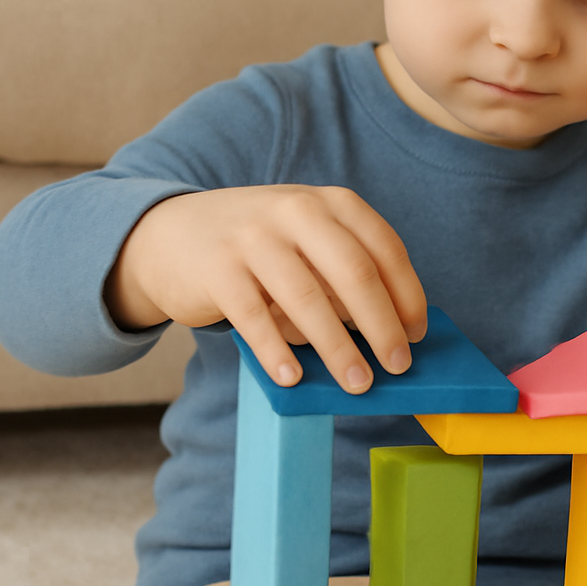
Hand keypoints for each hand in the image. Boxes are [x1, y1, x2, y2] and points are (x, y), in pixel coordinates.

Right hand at [104, 186, 426, 395]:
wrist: (168, 234)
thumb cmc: (255, 246)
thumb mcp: (305, 240)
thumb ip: (344, 272)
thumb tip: (391, 331)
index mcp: (329, 203)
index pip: (385, 249)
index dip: (408, 295)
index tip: (418, 334)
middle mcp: (295, 212)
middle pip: (355, 273)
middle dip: (383, 325)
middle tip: (398, 365)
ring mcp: (253, 237)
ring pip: (308, 298)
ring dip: (338, 348)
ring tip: (356, 382)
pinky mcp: (217, 269)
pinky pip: (254, 317)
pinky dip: (277, 352)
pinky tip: (292, 378)